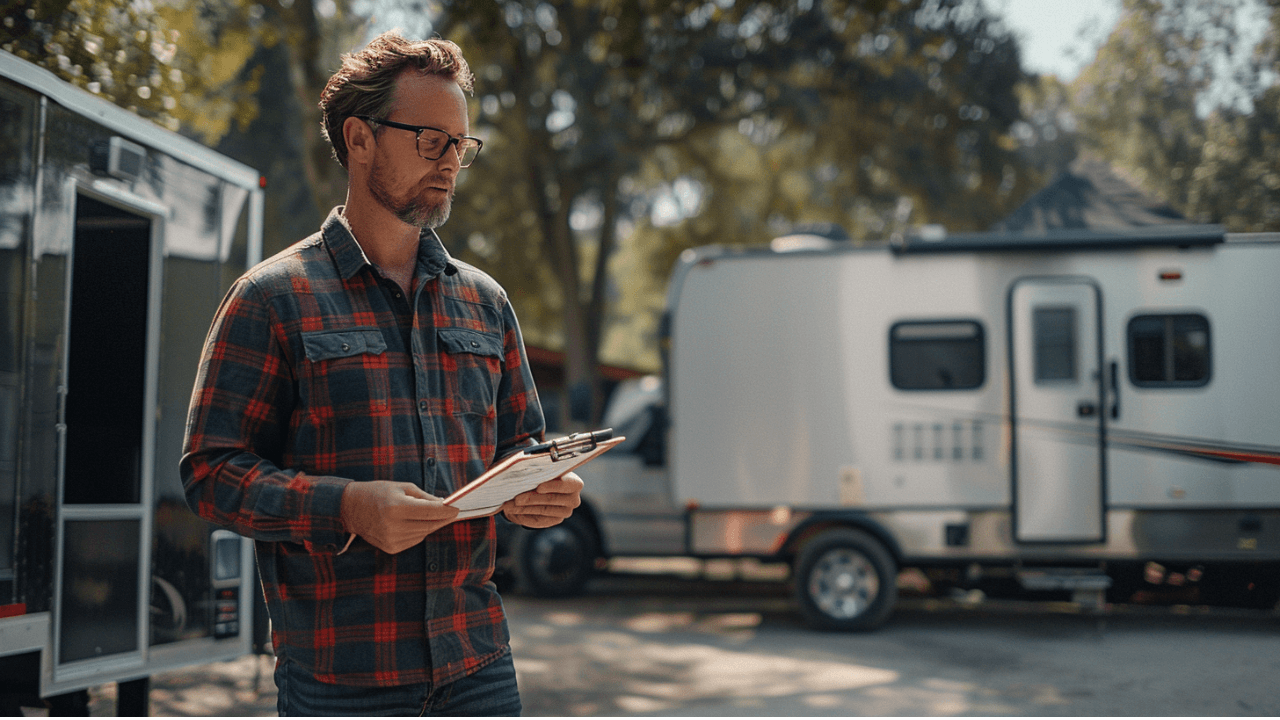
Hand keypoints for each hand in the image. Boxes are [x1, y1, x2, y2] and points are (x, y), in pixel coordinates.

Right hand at [340, 481, 459, 553]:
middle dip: (443, 519)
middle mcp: (393, 526)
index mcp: (396, 508)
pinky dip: (419, 531)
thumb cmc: (378, 493)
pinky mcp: (391, 548)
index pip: (430, 512)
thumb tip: (444, 503)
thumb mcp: (401, 488)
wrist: (351, 509)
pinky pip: (414, 540)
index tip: (457, 508)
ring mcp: (391, 540)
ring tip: (432, 515)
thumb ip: (425, 497)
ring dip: (431, 524)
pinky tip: (414, 523)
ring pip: (423, 534)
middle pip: (429, 525)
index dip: (447, 511)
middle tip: (452, 512)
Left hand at [501, 471, 582, 528]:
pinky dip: (524, 516)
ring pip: (542, 510)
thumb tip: (521, 473)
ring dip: (524, 508)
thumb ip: (538, 472)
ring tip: (509, 505)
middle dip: (531, 498)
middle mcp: (573, 499)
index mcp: (574, 483)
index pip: (567, 484)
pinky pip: (538, 520)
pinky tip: (514, 512)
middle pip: (551, 499)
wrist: (546, 488)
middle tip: (516, 498)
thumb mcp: (543, 471)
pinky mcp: (555, 520)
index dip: (553, 486)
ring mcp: (565, 512)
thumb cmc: (545, 476)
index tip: (539, 487)